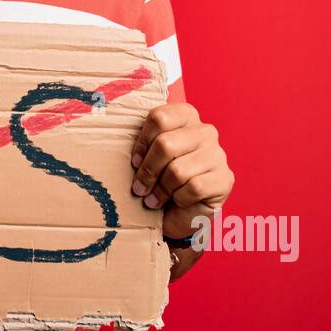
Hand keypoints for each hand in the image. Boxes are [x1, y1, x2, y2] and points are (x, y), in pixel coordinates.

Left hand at [130, 102, 233, 280]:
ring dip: (161, 190)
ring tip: (154, 199)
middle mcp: (205, 131)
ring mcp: (218, 154)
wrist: (178, 213)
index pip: (159, 117)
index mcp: (186, 116)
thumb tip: (106, 136)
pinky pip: (194, 187)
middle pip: (166, 144)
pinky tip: (177, 201)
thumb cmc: (159, 180)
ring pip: (178, 170)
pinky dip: (179, 199)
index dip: (141, 142)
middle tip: (139, 188)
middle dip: (148, 171)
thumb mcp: (147, 157)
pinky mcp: (224, 179)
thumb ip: (141, 143)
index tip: (134, 162)